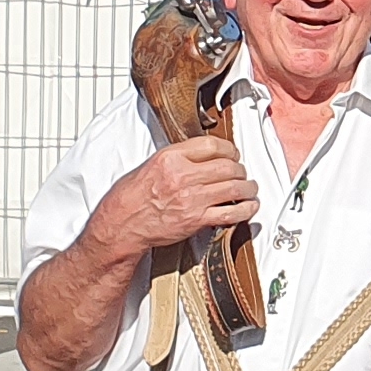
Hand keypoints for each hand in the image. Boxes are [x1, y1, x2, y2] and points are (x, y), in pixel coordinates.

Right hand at [99, 129, 260, 250]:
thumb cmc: (129, 198)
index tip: (232, 154)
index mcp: (170, 158)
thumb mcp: (149, 166)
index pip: (211, 145)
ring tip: (250, 188)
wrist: (120, 225)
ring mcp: (191, 198)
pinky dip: (246, 209)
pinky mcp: (196, 220)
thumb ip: (176, 158)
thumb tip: (200, 155)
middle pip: (228, 166)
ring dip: (248, 188)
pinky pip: (231, 213)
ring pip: (234, 187)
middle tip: (242, 172)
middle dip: (240, 169)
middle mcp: (182, 176)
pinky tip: (249, 207)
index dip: (229, 149)